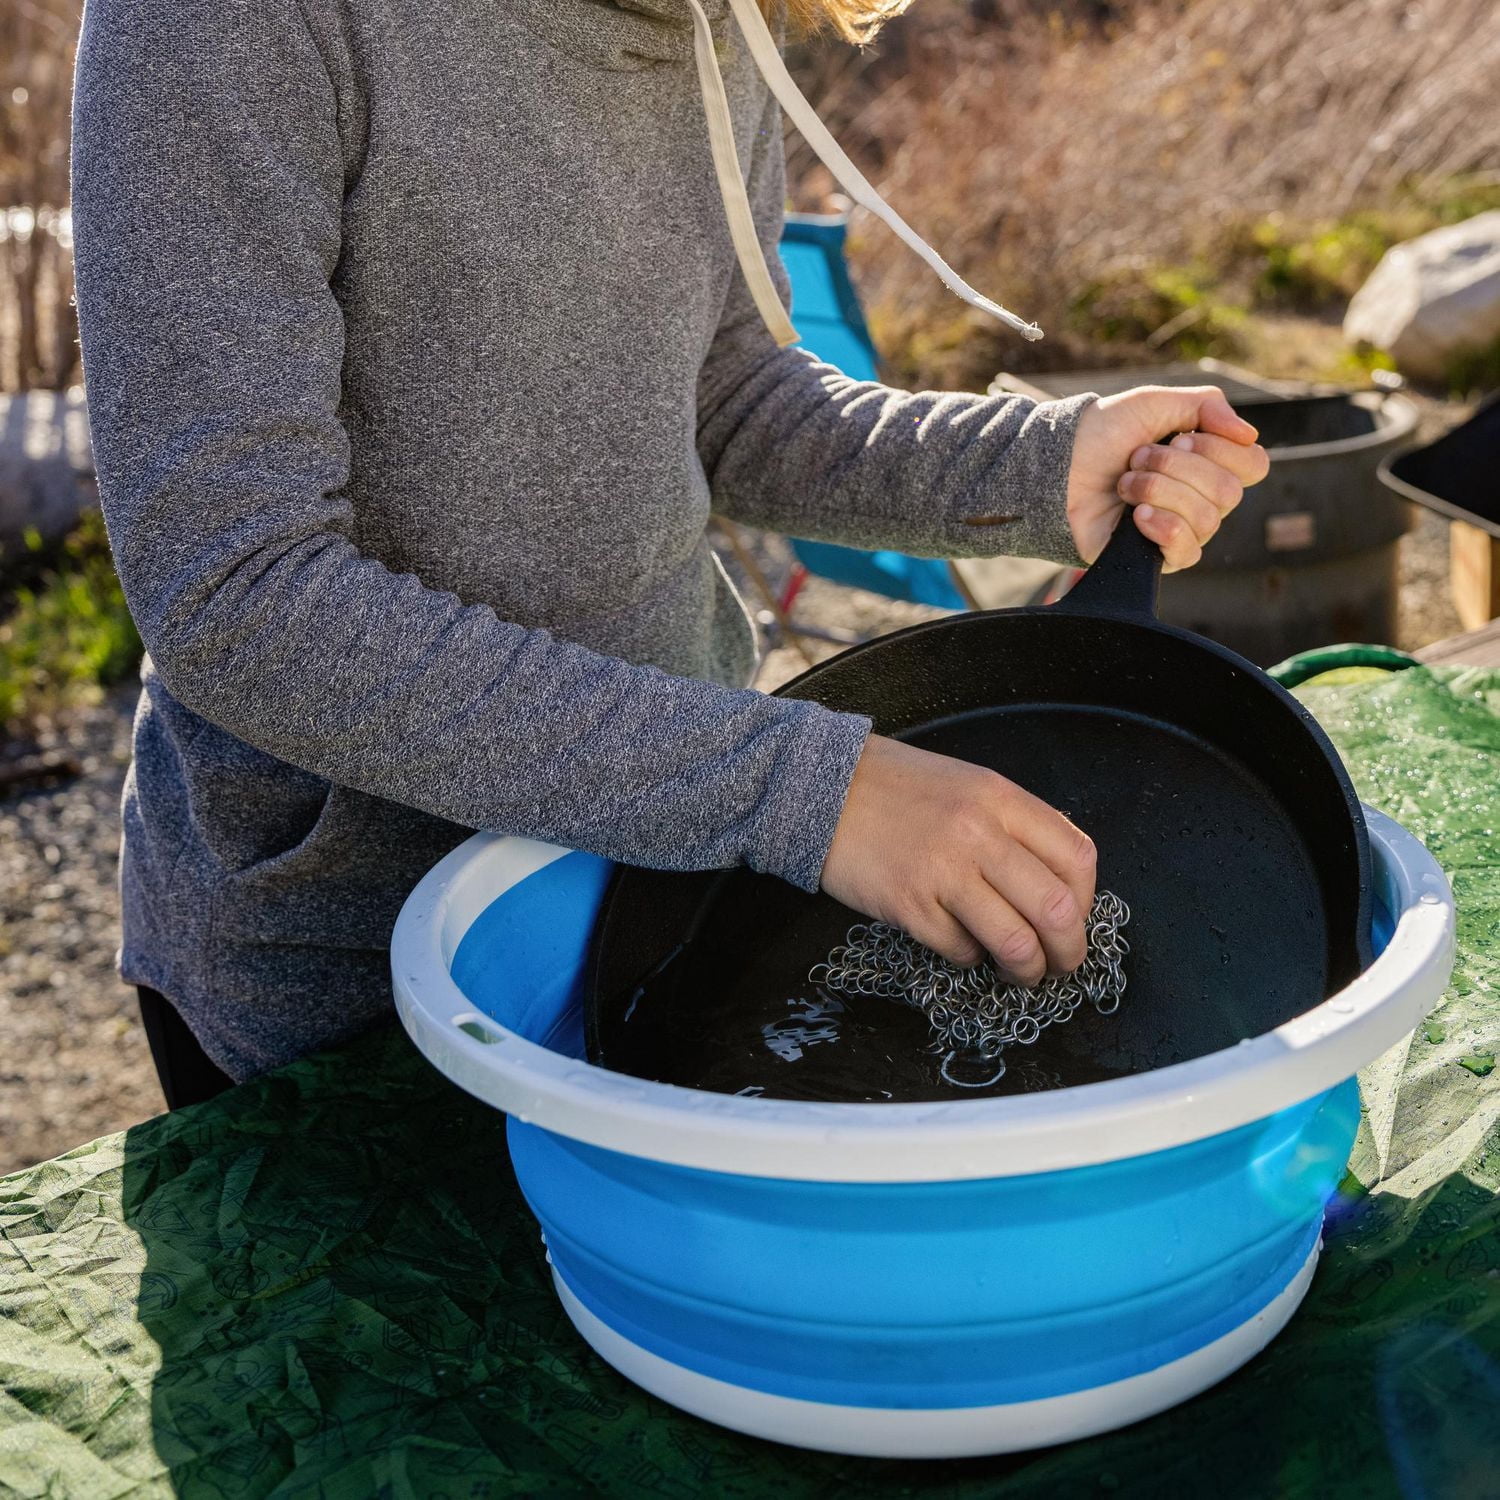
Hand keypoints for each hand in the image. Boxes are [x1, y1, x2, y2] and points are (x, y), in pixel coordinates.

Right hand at [822, 735, 1096, 985]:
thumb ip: (1016, 824)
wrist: (822, 788)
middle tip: (1062, 963)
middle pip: (1058, 909)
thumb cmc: (898, 789)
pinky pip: (962, 951)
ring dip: (1027, 970)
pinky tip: (962, 945)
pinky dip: (971, 959)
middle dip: (1070, 951)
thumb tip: (1059, 879)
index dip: (1088, 900)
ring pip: (1016, 942)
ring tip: (1021, 972)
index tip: (1074, 917)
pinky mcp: (909, 906)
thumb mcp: (969, 785)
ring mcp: (943, 872)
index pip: (1077, 858)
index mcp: (1001, 799)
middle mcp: (979, 833)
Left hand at [1066, 385, 1269, 570]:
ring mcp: (1180, 528)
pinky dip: (1163, 526)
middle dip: (1177, 469)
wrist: (1056, 469)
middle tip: (1137, 458)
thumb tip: (1249, 434)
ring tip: (1124, 483)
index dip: (1221, 451)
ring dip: (1159, 492)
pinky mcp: (1156, 557)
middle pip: (1229, 492)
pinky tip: (1135, 515)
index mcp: (1207, 462)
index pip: (1253, 464)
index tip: (1179, 438)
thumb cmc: (1101, 435)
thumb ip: (1207, 405)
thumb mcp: (1154, 403)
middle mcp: (1200, 497)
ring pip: (1208, 520)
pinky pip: (1187, 551)